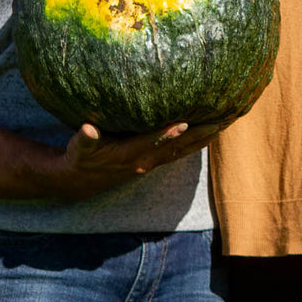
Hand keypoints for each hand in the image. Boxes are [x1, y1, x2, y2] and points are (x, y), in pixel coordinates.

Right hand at [60, 120, 220, 197]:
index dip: (166, 134)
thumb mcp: (79, 148)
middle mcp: (144, 161)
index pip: (151, 142)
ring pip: (181, 151)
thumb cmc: (80, 157)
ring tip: (222, 124)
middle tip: (219, 120)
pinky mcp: (152, 162)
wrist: (80, 181)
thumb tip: (88, 129)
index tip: (184, 122)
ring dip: (201, 139)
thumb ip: (85, 138)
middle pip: (175, 148)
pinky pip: (178, 153)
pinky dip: (194, 144)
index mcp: (128, 154)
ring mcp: (150, 163)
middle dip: (197, 135)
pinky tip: (207, 134)